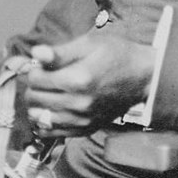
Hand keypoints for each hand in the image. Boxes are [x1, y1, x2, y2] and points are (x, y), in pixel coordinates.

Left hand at [22, 33, 155, 136]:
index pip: (35, 79)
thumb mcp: (90, 44)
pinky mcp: (86, 129)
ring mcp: (82, 119)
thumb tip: (35, 53)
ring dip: (37, 105)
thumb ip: (60, 52)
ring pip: (40, 118)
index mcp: (77, 79)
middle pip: (35, 99)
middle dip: (33, 86)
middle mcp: (77, 103)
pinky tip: (51, 110)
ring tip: (46, 93)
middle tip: (43, 77)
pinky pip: (54, 132)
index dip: (33, 70)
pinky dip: (46, 123)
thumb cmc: (118, 55)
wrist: (144, 77)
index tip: (41, 65)